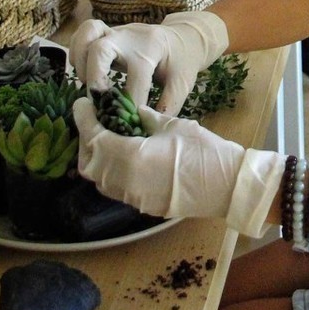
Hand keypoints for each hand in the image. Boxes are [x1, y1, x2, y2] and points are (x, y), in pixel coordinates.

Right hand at [69, 10, 228, 115]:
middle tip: (99, 99)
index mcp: (152, 49)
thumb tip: (148, 127)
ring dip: (81, 60)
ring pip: (87, 33)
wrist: (182, 37)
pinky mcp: (106, 33)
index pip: (136, 75)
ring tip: (88, 84)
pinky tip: (85, 73)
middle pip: (101, 48)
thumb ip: (168, 104)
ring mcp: (116, 32)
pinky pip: (83, 34)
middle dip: (95, 76)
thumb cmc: (181, 61)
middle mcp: (130, 37)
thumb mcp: (182, 82)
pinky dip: (77, 52)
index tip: (130, 120)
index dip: (131, 101)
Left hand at [73, 98, 285, 233]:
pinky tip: (124, 157)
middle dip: (86, 141)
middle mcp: (124, 180)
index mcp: (131, 156)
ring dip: (97, 157)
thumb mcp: (173, 126)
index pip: (93, 137)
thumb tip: (132, 110)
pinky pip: (115, 187)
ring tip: (108, 137)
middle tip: (94, 121)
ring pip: (99, 179)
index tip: (81, 104)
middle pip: (88, 162)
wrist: (226, 185)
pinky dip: (111, 171)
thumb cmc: (204, 151)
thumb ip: (146, 118)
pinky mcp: (141, 205)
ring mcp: (132, 196)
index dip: (83, 120)